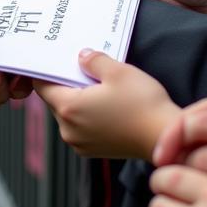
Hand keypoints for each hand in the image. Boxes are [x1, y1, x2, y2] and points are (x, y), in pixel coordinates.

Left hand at [35, 49, 179, 159]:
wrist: (164, 138)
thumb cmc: (142, 104)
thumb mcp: (117, 71)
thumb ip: (93, 60)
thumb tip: (81, 56)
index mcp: (68, 108)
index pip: (42, 86)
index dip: (45, 70)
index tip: (52, 58)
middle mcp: (68, 130)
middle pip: (54, 99)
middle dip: (65, 83)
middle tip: (80, 66)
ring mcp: (80, 143)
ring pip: (68, 113)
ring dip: (77, 98)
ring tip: (97, 84)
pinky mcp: (93, 150)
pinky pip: (80, 125)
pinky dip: (86, 113)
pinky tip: (105, 102)